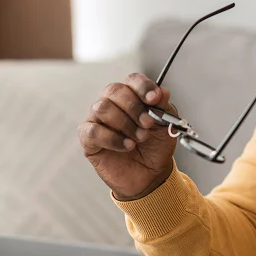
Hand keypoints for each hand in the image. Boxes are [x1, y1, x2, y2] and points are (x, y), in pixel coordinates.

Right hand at [78, 73, 176, 200]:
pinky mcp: (89, 139)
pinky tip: (128, 146)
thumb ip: (163, 108)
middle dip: (134, 107)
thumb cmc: (155, 149)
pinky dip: (113, 138)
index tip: (154, 98)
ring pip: (102, 108)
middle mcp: (112, 104)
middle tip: (148, 124)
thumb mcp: (166, 127)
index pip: (132, 80)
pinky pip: (93, 131)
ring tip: (140, 138)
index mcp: (131, 96)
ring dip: (125, 123)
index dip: (142, 86)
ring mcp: (97, 120)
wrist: (150, 176)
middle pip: (114, 90)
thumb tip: (162, 91)